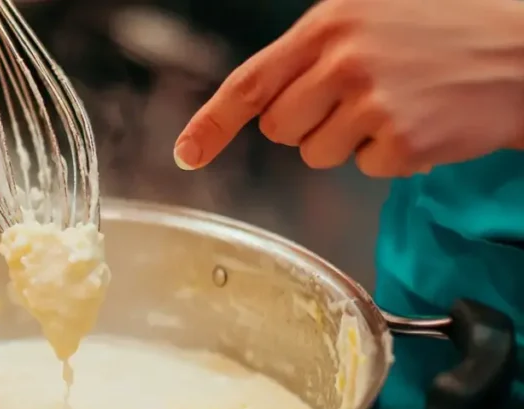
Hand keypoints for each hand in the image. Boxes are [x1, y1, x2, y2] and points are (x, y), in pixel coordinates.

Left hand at [173, 0, 523, 176]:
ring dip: (348, 142)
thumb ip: (314, 50)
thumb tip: (265, 99)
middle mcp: (343, 61)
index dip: (211, 123)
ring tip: (395, 105)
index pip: (249, 83)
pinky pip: (364, 170)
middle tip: (357, 98)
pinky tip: (420, 123)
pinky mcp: (402, 142)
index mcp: (329, 25)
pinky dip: (388, 157)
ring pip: (314, 154)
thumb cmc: (445, 31)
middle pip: (279, 128)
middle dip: (306, 124)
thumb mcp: (371, 16)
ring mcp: (373, 103)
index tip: (186, 153)